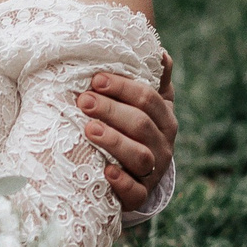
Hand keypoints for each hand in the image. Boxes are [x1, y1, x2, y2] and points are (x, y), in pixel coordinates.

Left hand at [79, 53, 175, 211]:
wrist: (134, 174)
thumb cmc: (132, 127)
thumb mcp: (145, 102)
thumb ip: (150, 77)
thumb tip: (159, 50)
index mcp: (164, 117)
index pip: (148, 97)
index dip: (122, 87)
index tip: (95, 79)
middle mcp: (163, 144)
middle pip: (141, 124)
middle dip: (111, 110)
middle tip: (83, 101)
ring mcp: (153, 171)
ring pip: (140, 156)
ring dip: (114, 142)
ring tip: (89, 130)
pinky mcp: (139, 196)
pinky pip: (135, 192)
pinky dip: (122, 183)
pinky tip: (106, 173)